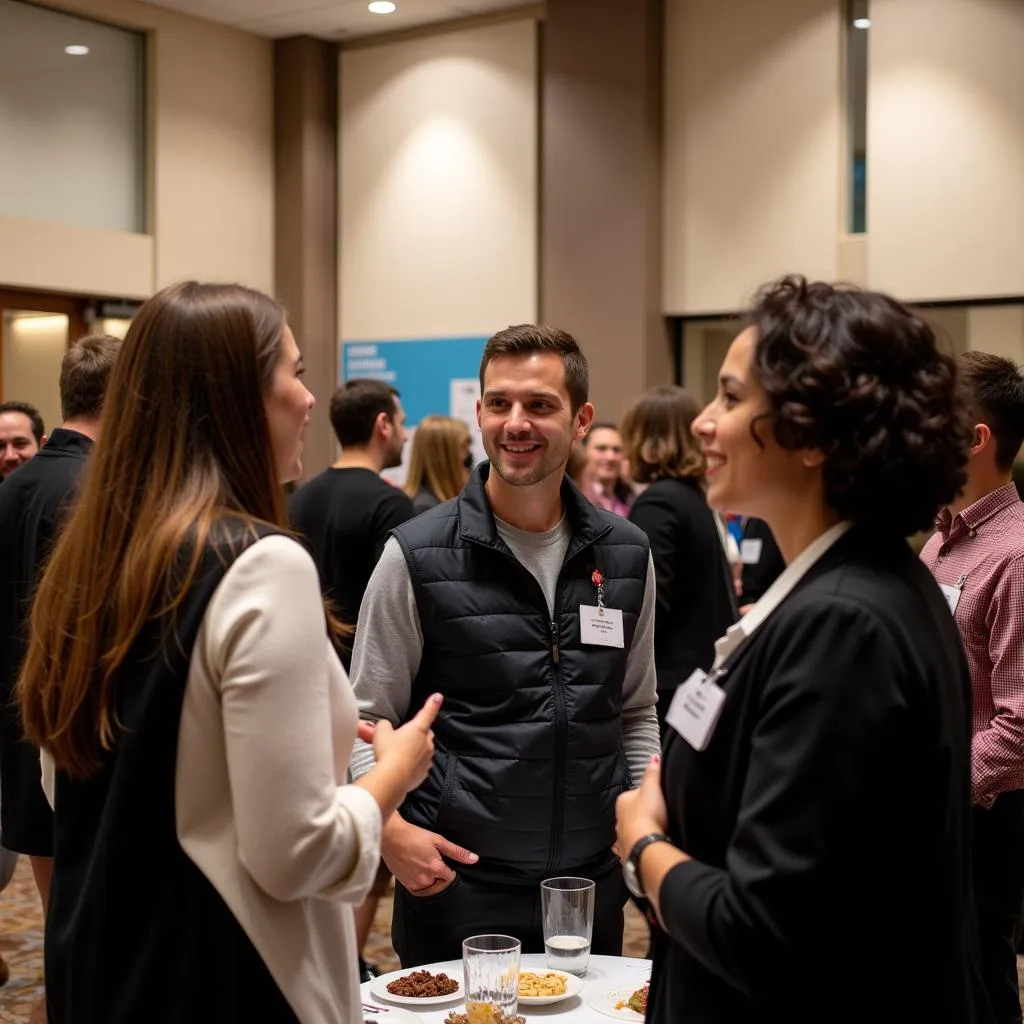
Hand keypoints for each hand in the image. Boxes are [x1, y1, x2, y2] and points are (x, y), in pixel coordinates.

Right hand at [354, 695, 441, 818]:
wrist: (393, 777)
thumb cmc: (389, 753)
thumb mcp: (381, 731)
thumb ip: (384, 725)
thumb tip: (385, 726)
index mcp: (418, 728)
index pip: (428, 712)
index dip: (432, 703)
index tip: (438, 697)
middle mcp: (426, 742)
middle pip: (424, 733)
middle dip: (414, 734)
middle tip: (400, 738)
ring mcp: (427, 757)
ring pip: (422, 750)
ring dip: (413, 750)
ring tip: (397, 755)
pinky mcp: (424, 772)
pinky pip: (419, 765)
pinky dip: (412, 764)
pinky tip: (400, 766)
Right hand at [382, 815, 477, 891]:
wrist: (391, 836)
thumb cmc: (414, 836)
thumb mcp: (438, 840)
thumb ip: (457, 852)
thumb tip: (474, 859)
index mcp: (435, 868)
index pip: (450, 877)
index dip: (448, 868)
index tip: (443, 860)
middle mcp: (425, 879)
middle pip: (439, 883)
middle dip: (438, 874)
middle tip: (431, 859)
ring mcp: (414, 883)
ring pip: (428, 886)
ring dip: (429, 878)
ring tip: (422, 862)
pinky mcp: (404, 884)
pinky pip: (417, 888)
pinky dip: (418, 881)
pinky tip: (415, 868)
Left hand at [614, 755, 667, 862]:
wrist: (644, 845)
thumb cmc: (647, 817)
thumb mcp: (652, 788)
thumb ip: (652, 772)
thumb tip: (653, 757)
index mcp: (622, 801)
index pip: (635, 793)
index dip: (647, 795)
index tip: (656, 798)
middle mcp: (619, 818)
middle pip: (633, 812)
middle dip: (643, 814)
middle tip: (658, 815)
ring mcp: (623, 836)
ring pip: (633, 829)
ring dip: (642, 830)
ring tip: (655, 831)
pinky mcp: (630, 850)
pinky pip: (636, 844)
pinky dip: (641, 844)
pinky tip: (650, 844)